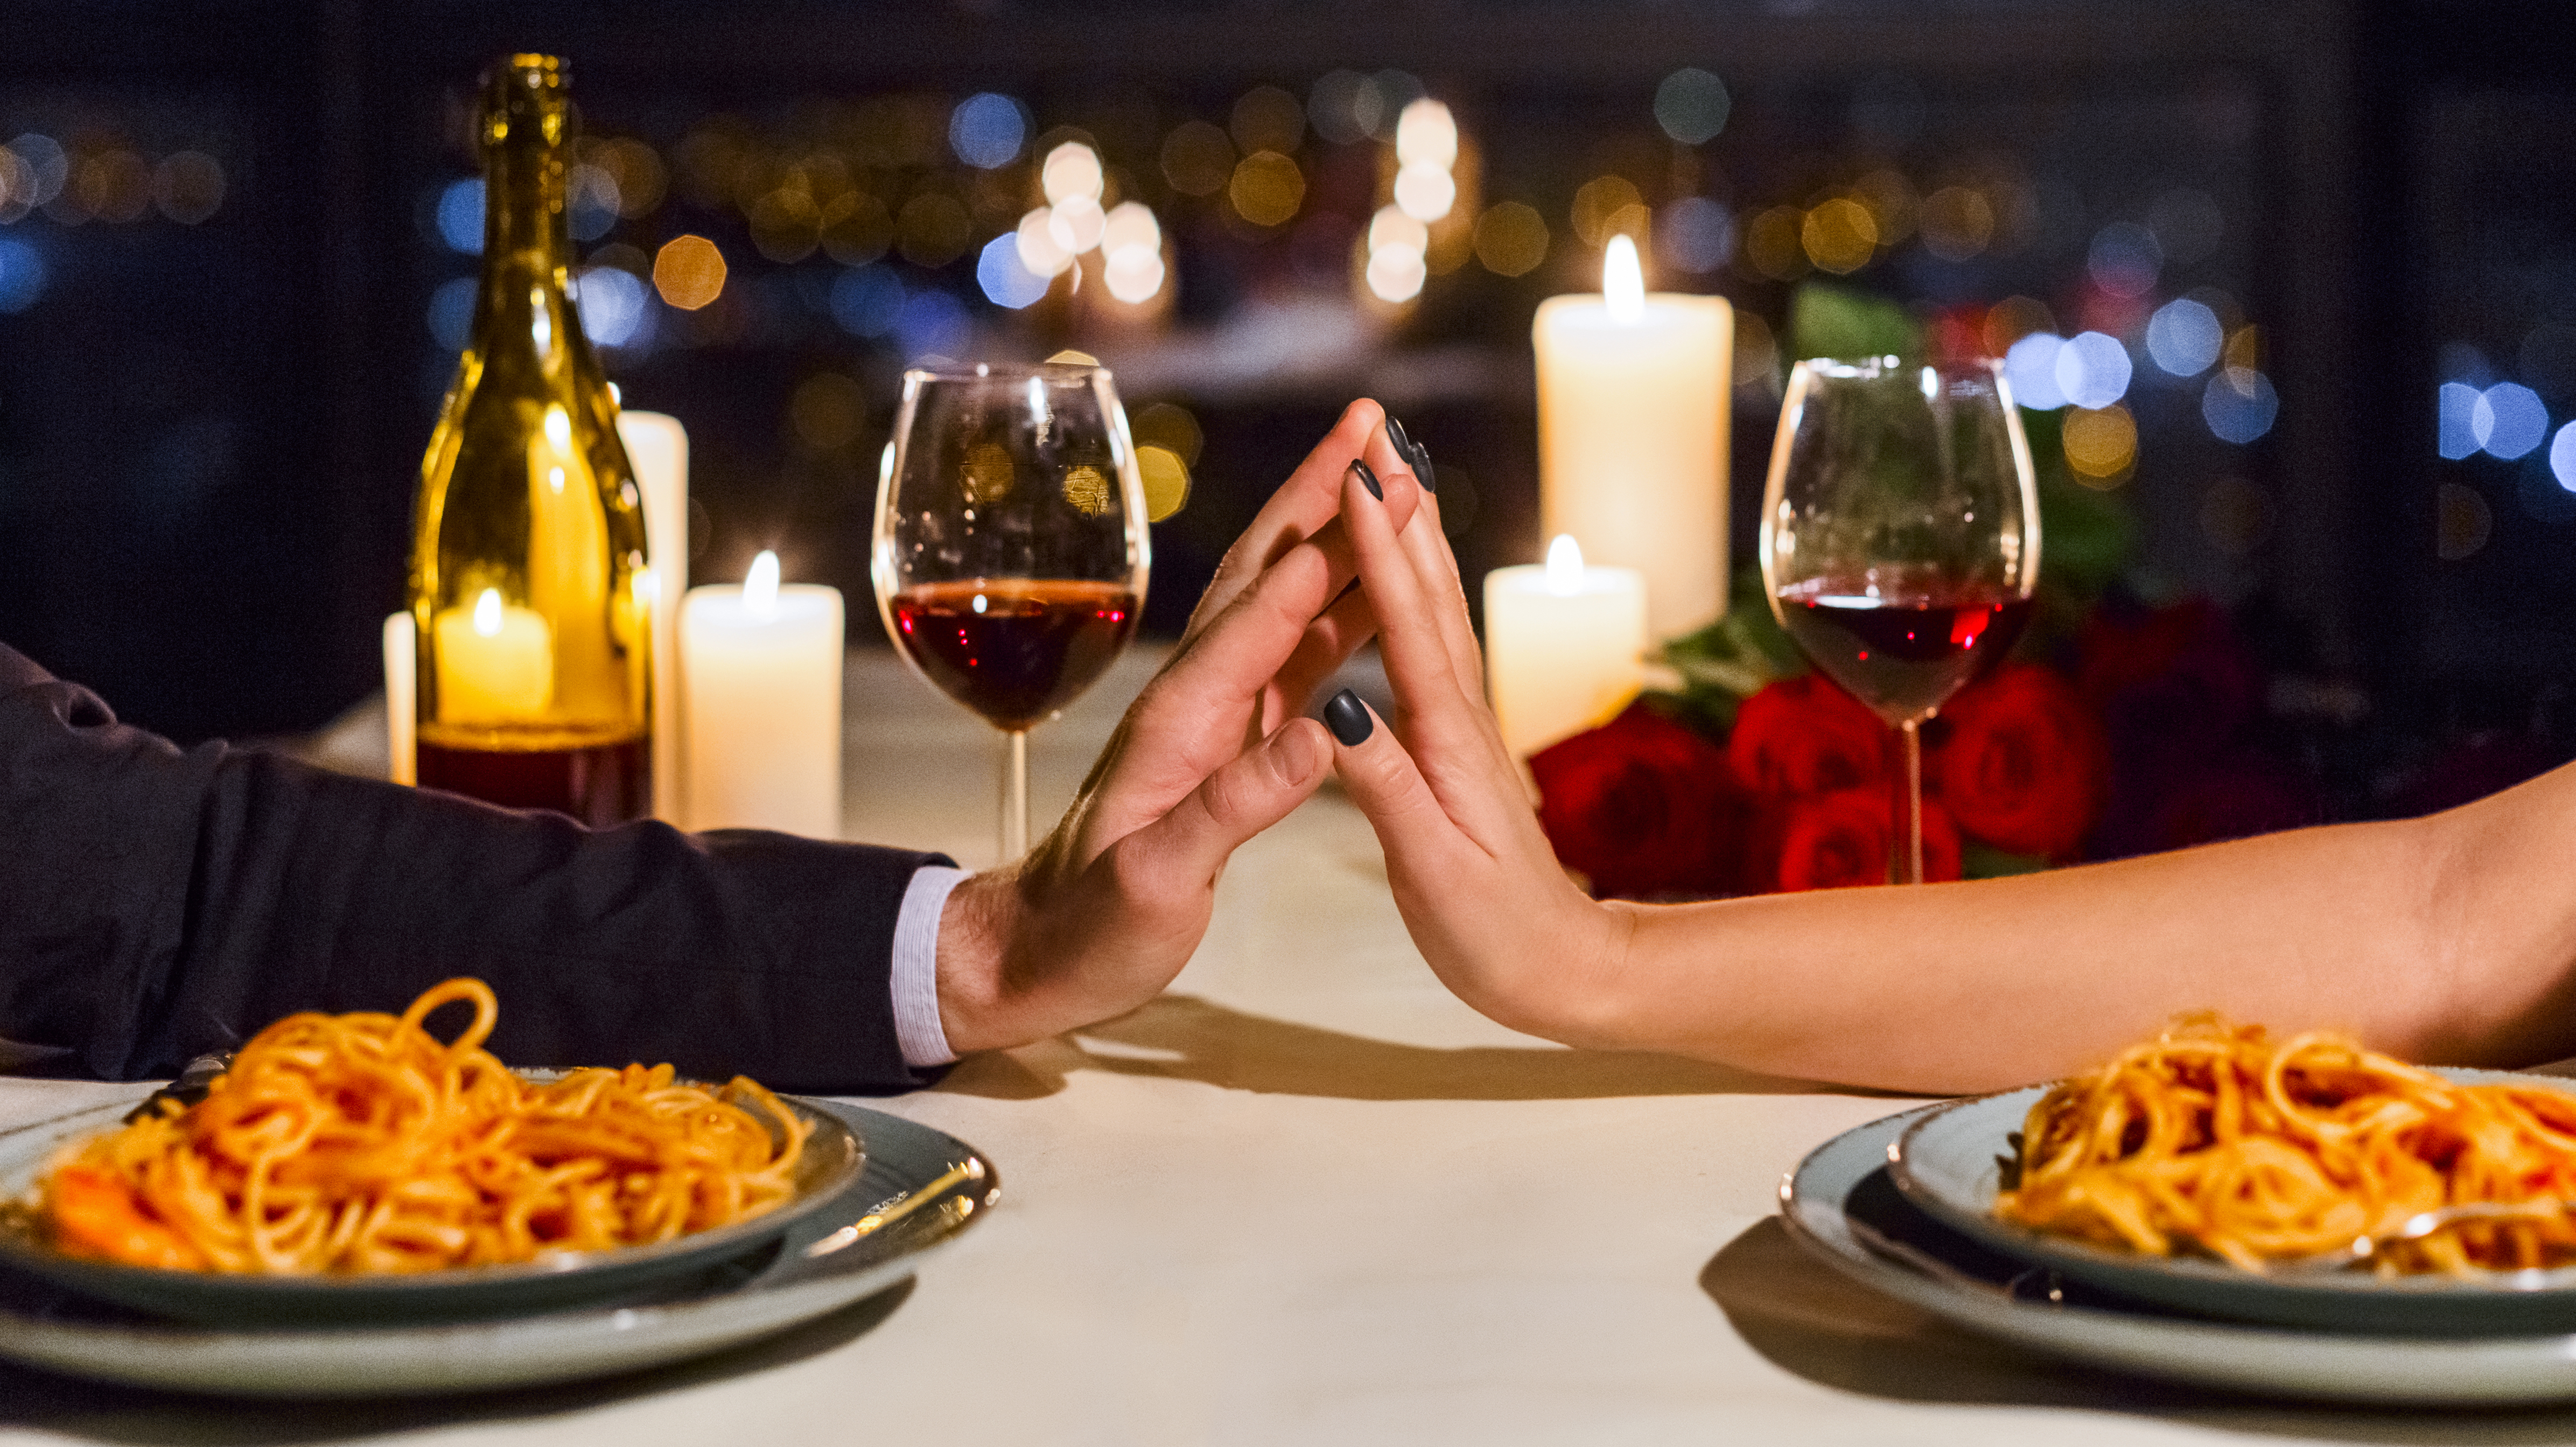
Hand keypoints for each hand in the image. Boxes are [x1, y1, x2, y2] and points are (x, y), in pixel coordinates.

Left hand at [934, 400, 1424, 1052]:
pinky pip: (1295, 656)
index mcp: (1180, 721)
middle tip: (1374, 426)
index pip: (1260, 615)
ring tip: (1394, 481)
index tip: (1370, 482)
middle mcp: (1196, 699)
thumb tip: (1323, 737)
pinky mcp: (1230, 741)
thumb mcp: (1158, 883)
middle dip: (1321, 497)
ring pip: (1286, 605)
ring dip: (1339, 540)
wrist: (1036, 952)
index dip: (1319, 547)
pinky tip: (1379, 589)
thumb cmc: (1090, 927)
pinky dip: (1341, 611)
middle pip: (1267, 575)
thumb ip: (1237, 808)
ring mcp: (1214, 715)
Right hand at [1316, 455, 1631, 1046]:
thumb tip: (1339, 710)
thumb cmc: (1494, 934)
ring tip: (1393, 476)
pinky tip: (1408, 577)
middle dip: (1401, 510)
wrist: (1563, 971)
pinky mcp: (1460, 747)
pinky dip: (1417, 595)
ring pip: (1435, 612)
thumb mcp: (1430, 868)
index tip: (1359, 477)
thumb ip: (1382, 786)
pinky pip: (1432, 648)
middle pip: (1427, 595)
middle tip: (1377, 434)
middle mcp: (1459, 718)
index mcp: (1444, 741)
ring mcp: (1464, 728)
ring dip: (1413, 539)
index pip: (1405, 626)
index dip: (1380, 549)